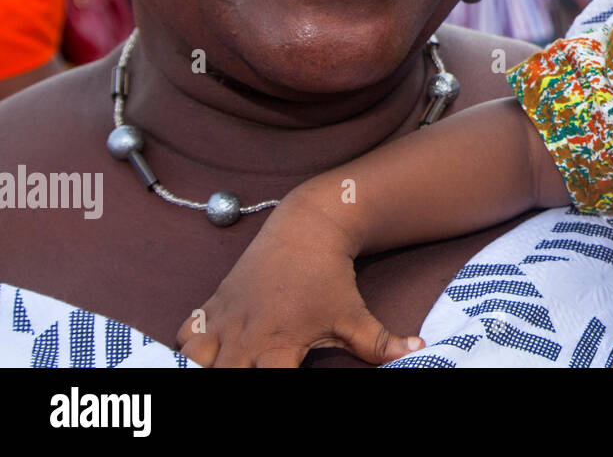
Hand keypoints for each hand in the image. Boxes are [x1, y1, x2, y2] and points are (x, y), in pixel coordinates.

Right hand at [174, 196, 423, 366]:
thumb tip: (417, 350)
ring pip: (193, 361)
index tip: (279, 385)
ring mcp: (223, 322)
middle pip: (220, 380)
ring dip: (202, 371)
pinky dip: (185, 351)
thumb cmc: (329, 276)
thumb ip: (379, 343)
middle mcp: (244, 338)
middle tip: (247, 378)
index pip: (262, 389)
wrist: (308, 227)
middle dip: (228, 385)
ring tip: (218, 373)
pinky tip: (200, 360)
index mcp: (277, 346)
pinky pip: (184, 337)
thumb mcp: (354, 314)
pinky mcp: (212, 307)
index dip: (267, 395)